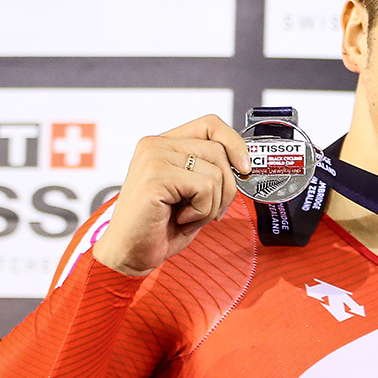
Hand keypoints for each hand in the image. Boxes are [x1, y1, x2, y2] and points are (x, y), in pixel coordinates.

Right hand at [94, 115, 248, 278]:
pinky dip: (201, 211)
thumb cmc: (162, 226)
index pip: (210, 124)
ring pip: (216, 172)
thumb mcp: (194, 193)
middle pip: (219, 151)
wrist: (131, 253)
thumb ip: (212, 172)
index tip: (245, 168)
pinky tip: (180, 219)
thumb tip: (245, 166)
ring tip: (188, 216)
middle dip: (226, 188)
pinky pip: (205, 187)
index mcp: (165, 144)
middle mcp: (155, 145)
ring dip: (212, 204)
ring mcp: (153, 157)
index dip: (235, 143)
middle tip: (208, 211)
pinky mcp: (155, 176)